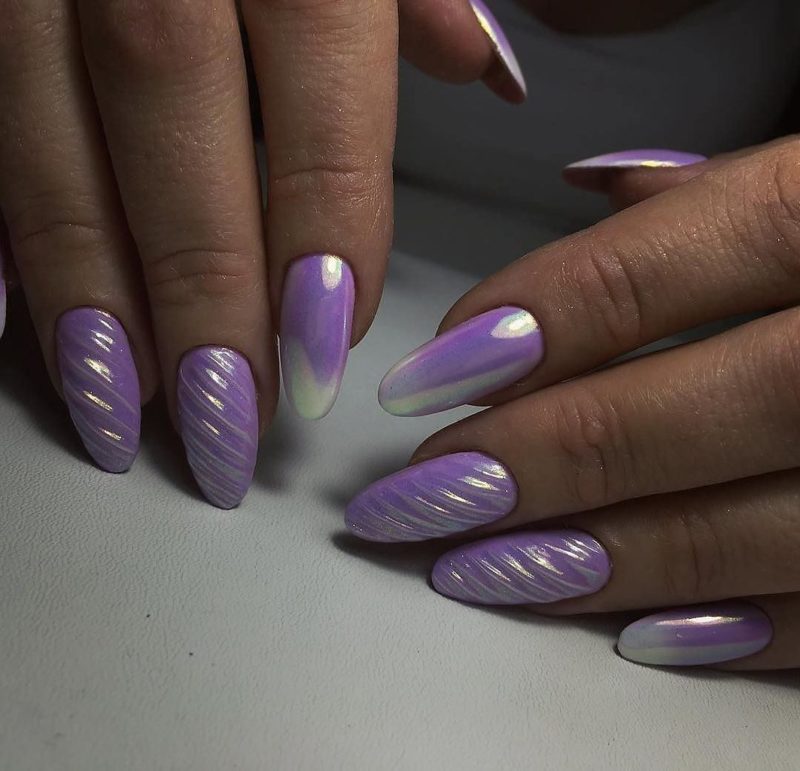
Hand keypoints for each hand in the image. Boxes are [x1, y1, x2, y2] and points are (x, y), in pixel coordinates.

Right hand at [0, 0, 523, 506]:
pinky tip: (34, 333)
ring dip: (89, 297)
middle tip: (232, 422)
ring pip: (46, 144)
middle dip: (201, 295)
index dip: (322, 238)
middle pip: (173, 134)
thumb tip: (487, 70)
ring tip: (130, 412)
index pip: (319, 105)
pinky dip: (7, 243)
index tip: (323, 352)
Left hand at [345, 138, 799, 669]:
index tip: (424, 384)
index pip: (656, 268)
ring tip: (479, 571)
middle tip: (420, 500)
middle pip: (688, 409)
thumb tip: (588, 194)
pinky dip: (732, 625)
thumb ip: (720, 196)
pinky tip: (630, 631)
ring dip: (601, 559)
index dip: (525, 329)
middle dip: (537, 464)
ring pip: (752, 526)